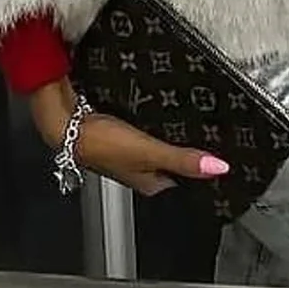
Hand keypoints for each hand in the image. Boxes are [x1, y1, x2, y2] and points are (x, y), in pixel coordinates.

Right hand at [30, 79, 228, 196]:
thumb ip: (182, 159)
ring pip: (161, 142)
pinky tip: (164, 105)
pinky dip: (157, 118)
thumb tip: (218, 168)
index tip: (224, 154)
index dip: (203, 168)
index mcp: (150, 182)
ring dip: (173, 131)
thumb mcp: (148, 151)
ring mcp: (130, 150)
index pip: (185, 181)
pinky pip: (148, 126)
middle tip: (213, 129)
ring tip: (194, 114)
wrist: (65, 121)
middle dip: (190, 146)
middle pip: (173, 161)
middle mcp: (141, 169)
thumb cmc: (101, 143)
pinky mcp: (122, 130)